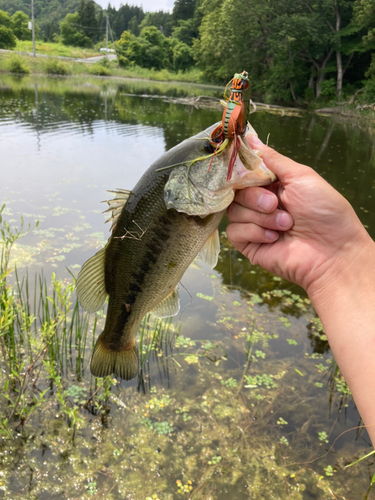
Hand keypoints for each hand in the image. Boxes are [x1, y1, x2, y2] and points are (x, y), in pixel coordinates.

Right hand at [226, 135, 372, 302]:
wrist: (331, 253)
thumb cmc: (324, 212)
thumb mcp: (301, 176)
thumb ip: (272, 159)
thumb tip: (251, 139)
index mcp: (273, 185)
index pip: (244, 172)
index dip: (241, 171)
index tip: (243, 170)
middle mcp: (261, 203)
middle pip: (236, 191)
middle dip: (256, 197)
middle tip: (276, 203)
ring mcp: (254, 225)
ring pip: (234, 211)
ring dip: (260, 217)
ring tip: (285, 225)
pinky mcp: (248, 244)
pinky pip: (234, 231)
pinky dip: (254, 232)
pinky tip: (274, 238)